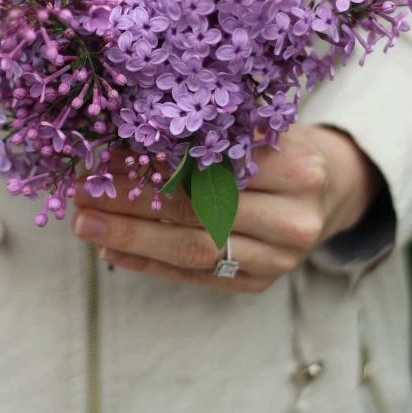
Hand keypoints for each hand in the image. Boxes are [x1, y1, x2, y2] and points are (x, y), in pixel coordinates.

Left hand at [71, 125, 381, 292]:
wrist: (329, 192)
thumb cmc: (283, 149)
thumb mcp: (258, 129)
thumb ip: (210, 137)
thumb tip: (128, 141)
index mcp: (297, 169)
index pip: (212, 170)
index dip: (155, 167)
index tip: (104, 159)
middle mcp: (293, 220)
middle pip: (198, 214)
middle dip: (131, 206)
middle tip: (82, 195)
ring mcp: (280, 260)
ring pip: (193, 251)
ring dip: (131, 239)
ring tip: (87, 224)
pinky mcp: (261, 284)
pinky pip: (196, 277)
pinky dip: (150, 264)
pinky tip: (113, 251)